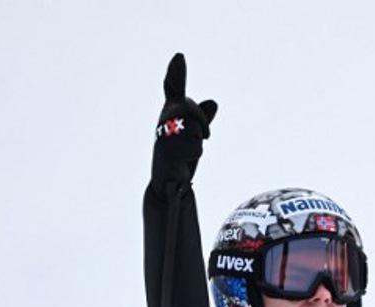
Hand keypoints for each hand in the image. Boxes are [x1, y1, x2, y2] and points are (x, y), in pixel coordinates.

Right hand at [151, 53, 217, 193]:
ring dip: (198, 142)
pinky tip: (184, 161)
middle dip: (201, 122)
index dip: (176, 73)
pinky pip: (195, 147)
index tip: (180, 56)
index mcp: (169, 113)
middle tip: (204, 137)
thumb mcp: (194, 135)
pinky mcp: (165, 150)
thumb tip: (213, 102)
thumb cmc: (181, 158)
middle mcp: (162, 120)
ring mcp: (162, 134)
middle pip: (189, 107)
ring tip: (187, 152)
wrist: (169, 182)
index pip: (172, 88)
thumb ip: (202, 119)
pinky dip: (195, 155)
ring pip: (194, 129)